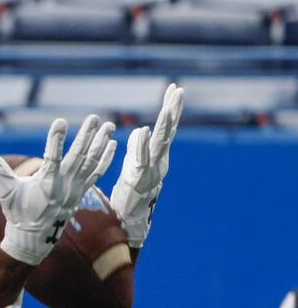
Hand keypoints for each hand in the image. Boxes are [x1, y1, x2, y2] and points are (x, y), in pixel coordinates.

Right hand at [0, 115, 116, 264]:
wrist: (34, 237)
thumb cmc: (17, 212)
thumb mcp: (5, 192)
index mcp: (45, 184)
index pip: (52, 158)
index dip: (56, 140)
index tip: (60, 121)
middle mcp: (64, 186)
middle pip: (78, 157)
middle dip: (86, 136)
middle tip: (93, 118)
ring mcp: (76, 189)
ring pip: (91, 163)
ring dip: (100, 144)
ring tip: (108, 125)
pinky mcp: (81, 192)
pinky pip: (97, 173)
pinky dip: (105, 159)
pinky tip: (111, 144)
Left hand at [109, 83, 183, 248]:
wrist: (127, 218)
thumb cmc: (129, 192)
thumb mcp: (133, 165)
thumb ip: (138, 148)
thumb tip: (141, 131)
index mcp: (157, 155)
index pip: (166, 127)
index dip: (170, 108)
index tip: (174, 89)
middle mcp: (159, 160)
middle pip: (168, 131)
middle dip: (173, 110)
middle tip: (179, 90)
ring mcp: (151, 169)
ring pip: (160, 143)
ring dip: (164, 124)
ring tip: (169, 105)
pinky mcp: (138, 178)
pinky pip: (141, 159)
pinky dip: (143, 145)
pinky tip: (145, 130)